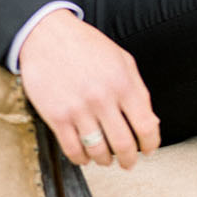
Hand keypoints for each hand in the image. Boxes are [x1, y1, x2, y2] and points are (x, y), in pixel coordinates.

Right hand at [18, 9, 159, 169]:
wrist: (46, 35)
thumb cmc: (85, 45)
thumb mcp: (121, 59)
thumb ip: (138, 90)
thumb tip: (150, 122)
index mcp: (122, 83)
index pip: (145, 126)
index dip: (150, 144)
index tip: (148, 149)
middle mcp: (102, 98)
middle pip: (123, 145)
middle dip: (129, 159)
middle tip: (128, 162)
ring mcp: (78, 109)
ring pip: (98, 152)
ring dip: (105, 160)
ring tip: (105, 157)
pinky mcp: (57, 116)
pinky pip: (73, 150)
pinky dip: (82, 159)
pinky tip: (85, 155)